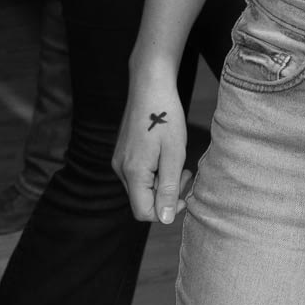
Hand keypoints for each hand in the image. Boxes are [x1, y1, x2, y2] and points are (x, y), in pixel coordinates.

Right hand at [117, 64, 192, 224]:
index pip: (144, 213)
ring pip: (141, 188)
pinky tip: (165, 154)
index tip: (184, 194)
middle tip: (185, 173)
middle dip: (166, 194)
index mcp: (133, 172)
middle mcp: (120, 169)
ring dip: (161, 182)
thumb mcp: (174, 154)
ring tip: (176, 161)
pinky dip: (154, 172)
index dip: (166, 211)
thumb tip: (165, 219)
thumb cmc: (165, 116)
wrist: (150, 85)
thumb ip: (168, 188)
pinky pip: (138, 174)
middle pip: (142, 201)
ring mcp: (119, 160)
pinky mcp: (122, 153)